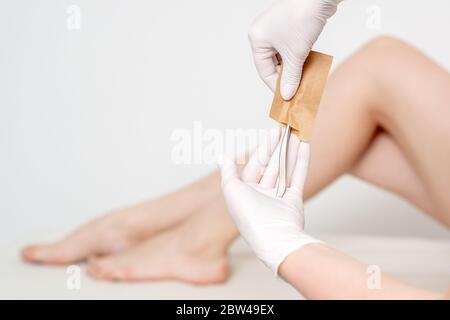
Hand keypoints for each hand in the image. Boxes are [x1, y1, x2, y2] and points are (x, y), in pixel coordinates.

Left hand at [219, 127, 320, 273]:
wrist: (274, 237)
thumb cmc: (249, 215)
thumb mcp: (232, 190)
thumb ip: (228, 172)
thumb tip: (221, 156)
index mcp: (247, 192)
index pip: (255, 165)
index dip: (263, 148)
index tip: (270, 132)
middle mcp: (262, 194)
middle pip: (271, 165)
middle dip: (276, 146)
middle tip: (283, 128)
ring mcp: (279, 198)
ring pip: (285, 168)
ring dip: (290, 150)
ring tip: (296, 133)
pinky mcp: (294, 201)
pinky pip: (298, 176)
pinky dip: (301, 161)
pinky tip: (305, 146)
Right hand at [249, 0, 340, 99]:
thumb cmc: (303, 19)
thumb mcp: (296, 55)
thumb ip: (291, 77)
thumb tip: (287, 95)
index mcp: (257, 38)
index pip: (264, 70)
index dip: (275, 86)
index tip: (286, 98)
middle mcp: (263, 32)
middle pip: (272, 63)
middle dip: (286, 77)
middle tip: (296, 90)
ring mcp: (276, 27)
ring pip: (282, 56)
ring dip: (293, 68)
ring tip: (303, 80)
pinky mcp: (289, 24)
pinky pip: (290, 47)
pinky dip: (297, 57)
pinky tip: (306, 66)